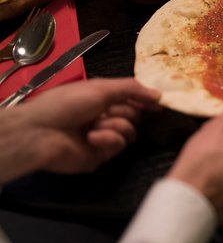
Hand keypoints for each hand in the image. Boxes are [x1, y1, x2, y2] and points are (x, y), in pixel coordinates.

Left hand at [0, 78, 160, 182]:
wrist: (42, 131)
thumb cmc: (68, 103)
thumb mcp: (101, 87)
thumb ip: (132, 89)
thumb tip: (160, 95)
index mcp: (103, 99)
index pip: (132, 100)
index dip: (145, 101)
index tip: (159, 103)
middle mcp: (105, 117)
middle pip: (135, 116)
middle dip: (125, 112)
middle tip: (108, 111)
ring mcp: (104, 137)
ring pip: (130, 132)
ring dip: (116, 125)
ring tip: (96, 125)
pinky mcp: (101, 155)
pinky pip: (119, 145)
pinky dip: (108, 138)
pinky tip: (92, 137)